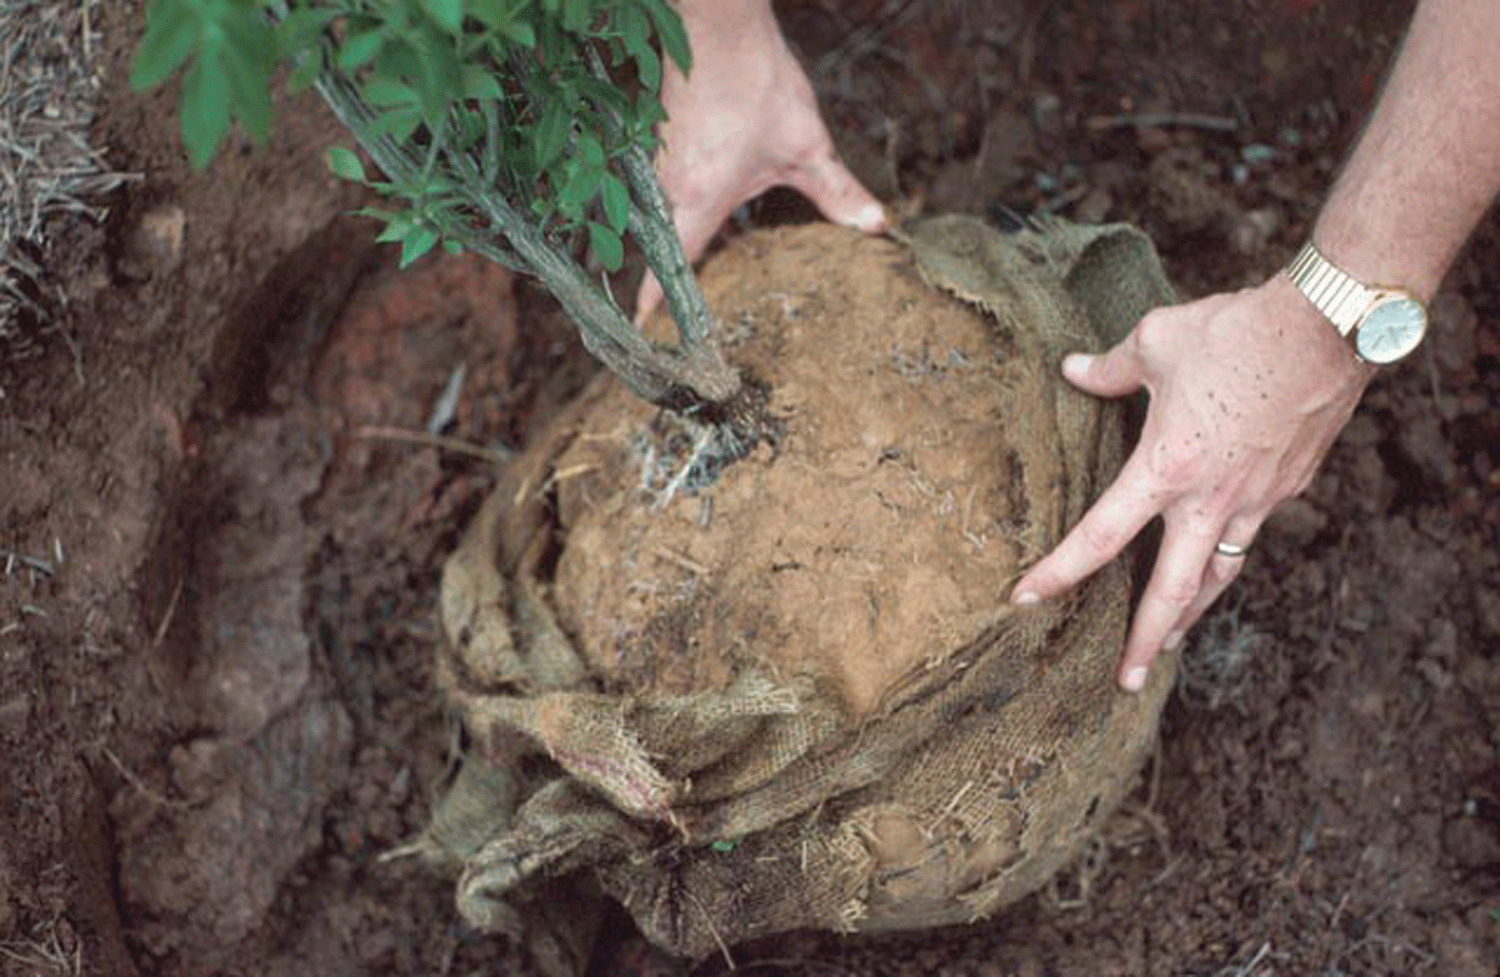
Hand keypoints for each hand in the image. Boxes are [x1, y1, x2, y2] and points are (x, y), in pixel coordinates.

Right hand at [636, 1, 886, 319]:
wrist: (717, 27)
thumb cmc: (755, 86)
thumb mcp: (807, 148)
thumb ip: (838, 193)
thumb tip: (877, 226)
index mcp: (697, 203)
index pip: (667, 272)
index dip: (655, 308)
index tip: (645, 336)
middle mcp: (666, 191)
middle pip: (659, 252)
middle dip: (670, 283)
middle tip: (683, 317)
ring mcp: (657, 166)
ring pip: (659, 222)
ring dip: (674, 246)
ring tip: (698, 274)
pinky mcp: (660, 144)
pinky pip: (662, 193)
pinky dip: (677, 212)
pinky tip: (707, 216)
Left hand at [1010, 275, 1373, 690]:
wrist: (1332, 325)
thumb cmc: (1238, 330)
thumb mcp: (1158, 341)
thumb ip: (1110, 369)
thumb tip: (1073, 370)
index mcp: (1167, 468)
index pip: (1100, 536)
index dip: (1058, 572)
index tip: (1025, 599)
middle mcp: (1212, 499)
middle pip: (1172, 591)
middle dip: (1146, 642)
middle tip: (1126, 680)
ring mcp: (1257, 500)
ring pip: (1219, 575)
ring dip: (1192, 613)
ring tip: (1171, 641)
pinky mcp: (1289, 486)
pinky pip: (1251, 534)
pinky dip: (1229, 556)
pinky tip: (1219, 558)